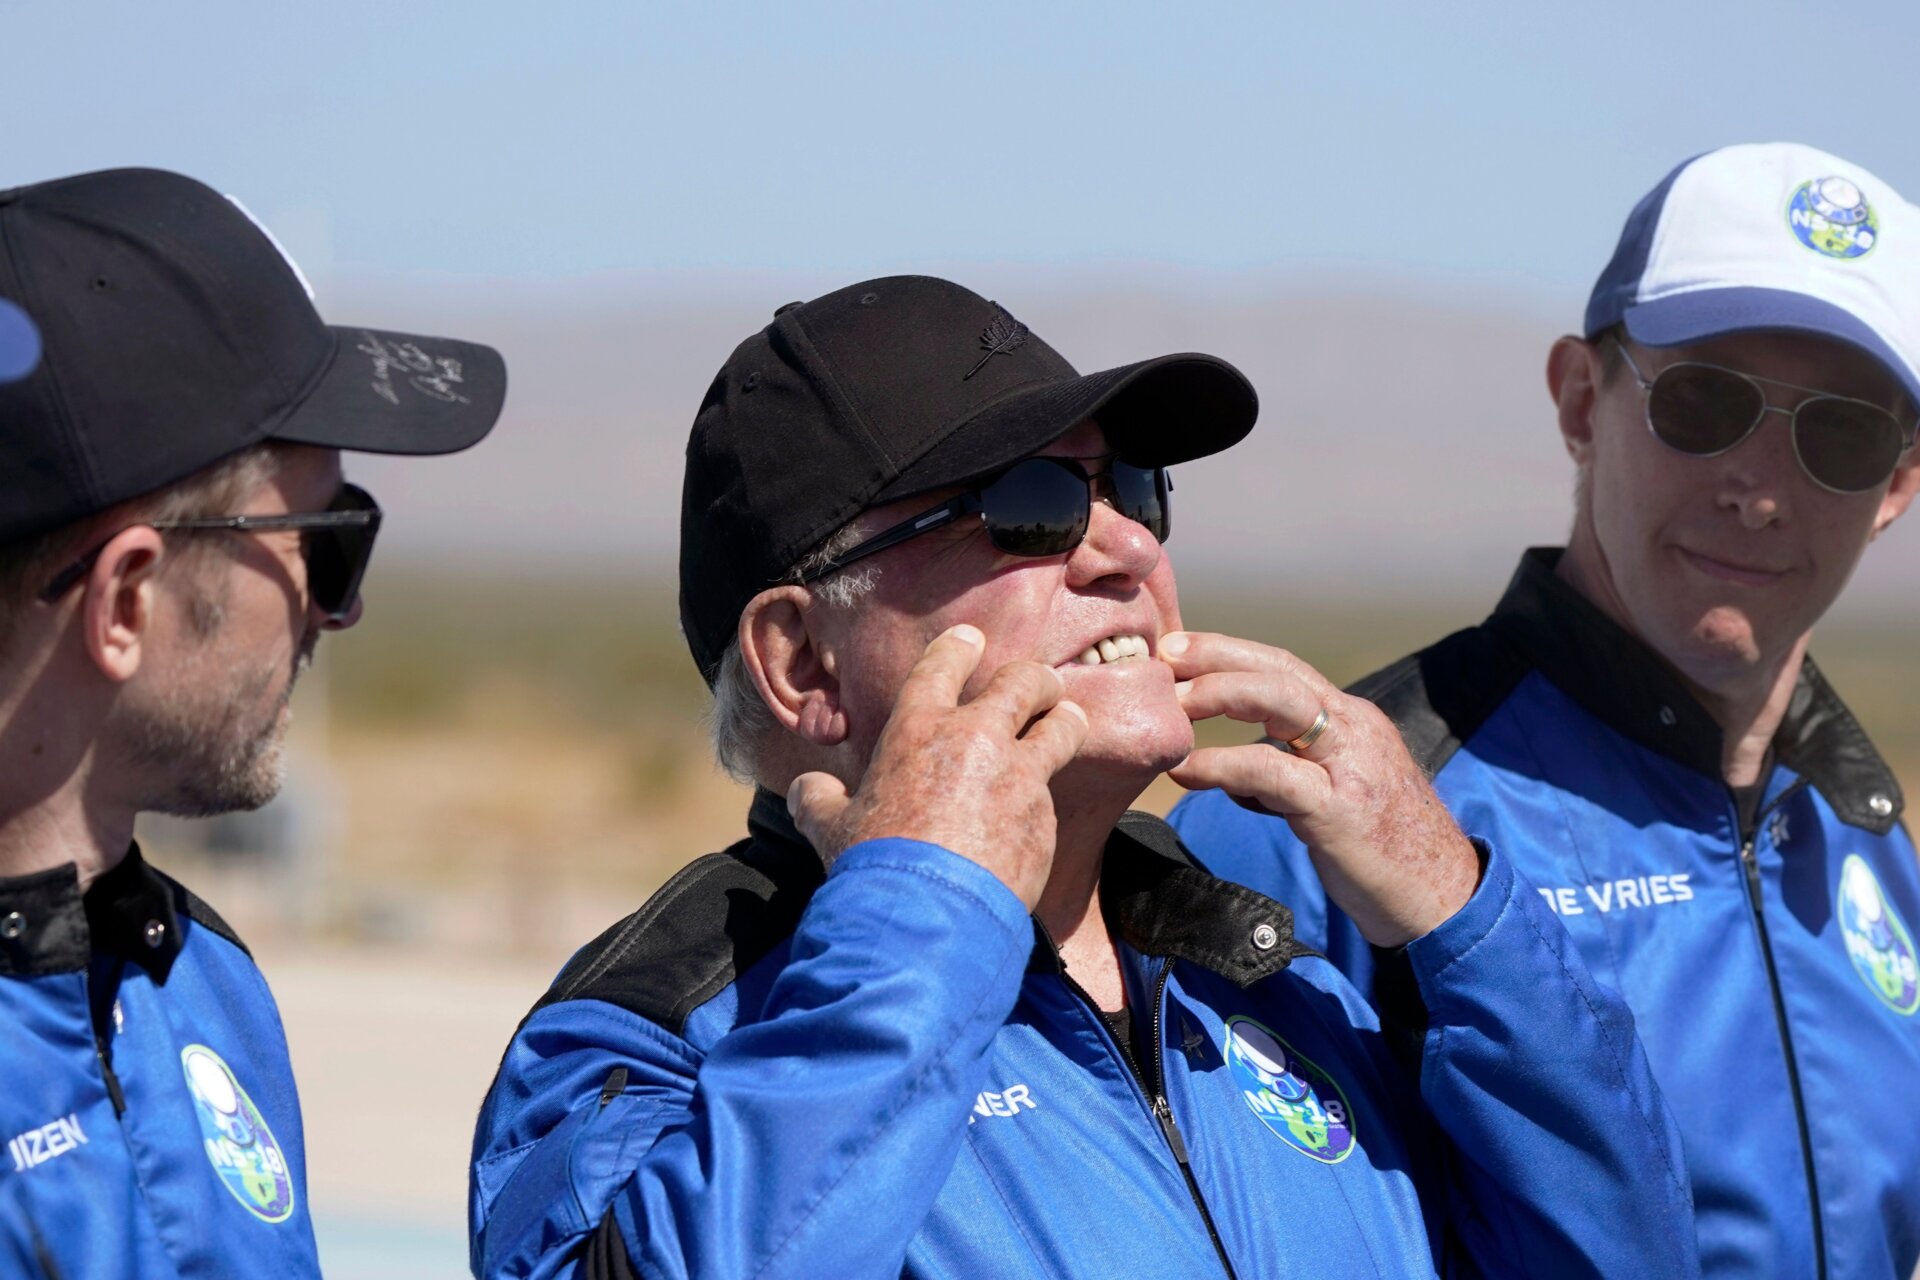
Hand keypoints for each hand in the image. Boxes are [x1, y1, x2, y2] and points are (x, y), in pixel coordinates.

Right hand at [786, 624, 1089, 909]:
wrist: (926, 915)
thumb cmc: (874, 866)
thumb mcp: (830, 827)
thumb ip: (818, 800)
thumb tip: (803, 790)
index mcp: (918, 729)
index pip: (943, 666)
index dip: (959, 647)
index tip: (972, 640)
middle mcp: (974, 739)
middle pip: (1024, 682)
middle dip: (1037, 678)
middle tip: (1042, 684)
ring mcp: (1017, 776)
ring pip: (1061, 728)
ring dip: (1065, 720)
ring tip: (1067, 721)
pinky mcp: (1043, 818)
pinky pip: (1051, 798)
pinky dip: (1042, 803)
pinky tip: (1031, 821)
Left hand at [1162, 631, 1478, 947]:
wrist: (1441, 898)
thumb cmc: (1383, 850)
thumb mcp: (1336, 790)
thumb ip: (1294, 766)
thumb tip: (1238, 761)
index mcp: (1351, 721)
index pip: (1285, 669)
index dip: (1230, 653)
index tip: (1181, 650)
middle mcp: (1354, 729)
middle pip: (1280, 669)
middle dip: (1219, 653)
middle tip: (1165, 653)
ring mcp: (1350, 765)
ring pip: (1280, 702)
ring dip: (1219, 693)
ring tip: (1172, 703)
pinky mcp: (1339, 810)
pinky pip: (1270, 772)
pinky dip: (1222, 765)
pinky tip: (1186, 769)